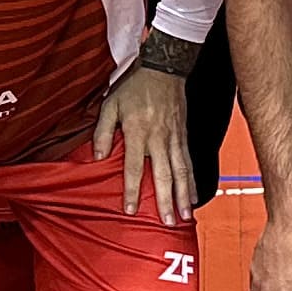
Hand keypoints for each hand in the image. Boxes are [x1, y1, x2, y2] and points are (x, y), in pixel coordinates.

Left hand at [93, 64, 196, 226]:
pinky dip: (192, 180)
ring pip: (181, 171)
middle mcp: (158, 138)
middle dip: (166, 200)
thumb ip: (102, 132)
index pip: (134, 167)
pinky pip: (189, 161)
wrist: (164, 68)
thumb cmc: (134, 87)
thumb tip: (97, 158)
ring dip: (183, 195)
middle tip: (167, 222)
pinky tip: (194, 195)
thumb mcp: (111, 105)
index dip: (132, 190)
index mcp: (137, 132)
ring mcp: (174, 137)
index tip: (130, 210)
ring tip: (184, 215)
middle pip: (163, 174)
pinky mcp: (184, 135)